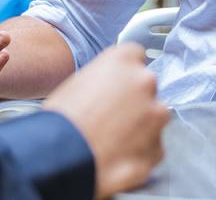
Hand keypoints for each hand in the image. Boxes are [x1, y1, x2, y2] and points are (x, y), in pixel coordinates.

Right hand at [43, 44, 168, 197]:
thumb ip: (104, 81)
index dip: (123, 75)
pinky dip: (139, 154)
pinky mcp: (157, 148)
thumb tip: (110, 92)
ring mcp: (155, 115)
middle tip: (110, 118)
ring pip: (154, 119)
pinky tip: (117, 158)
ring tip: (111, 142)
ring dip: (141, 128)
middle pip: (147, 89)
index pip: (135, 56)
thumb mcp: (78, 82)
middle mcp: (145, 82)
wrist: (59, 158)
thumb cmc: (60, 122)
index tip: (116, 87)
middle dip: (134, 102)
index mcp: (124, 59)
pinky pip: (152, 149)